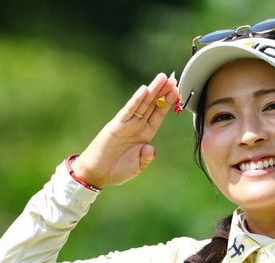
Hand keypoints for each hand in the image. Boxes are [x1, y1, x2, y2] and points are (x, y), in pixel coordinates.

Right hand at [71, 72, 178, 187]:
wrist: (97, 174)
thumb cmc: (117, 171)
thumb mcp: (137, 167)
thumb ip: (146, 158)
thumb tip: (151, 148)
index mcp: (145, 135)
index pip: (159, 115)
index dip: (168, 103)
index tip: (177, 91)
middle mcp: (138, 126)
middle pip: (153, 105)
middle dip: (163, 92)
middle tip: (173, 78)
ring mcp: (127, 124)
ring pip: (143, 103)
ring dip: (153, 90)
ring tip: (162, 78)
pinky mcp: (116, 125)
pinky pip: (128, 111)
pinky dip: (136, 100)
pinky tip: (144, 90)